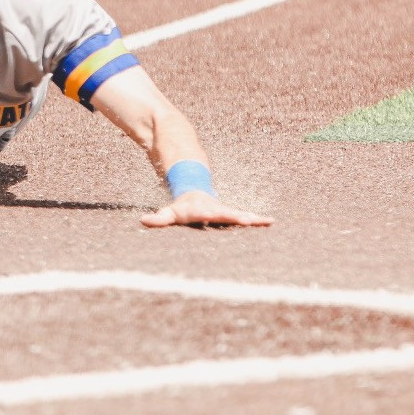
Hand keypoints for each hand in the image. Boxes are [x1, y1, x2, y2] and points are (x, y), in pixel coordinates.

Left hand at [142, 191, 273, 228]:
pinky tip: (270, 222)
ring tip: (268, 221)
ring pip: (241, 215)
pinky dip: (258, 220)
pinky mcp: (232, 214)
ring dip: (253, 219)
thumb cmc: (181, 208)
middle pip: (228, 214)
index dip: (212, 214)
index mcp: (202, 210)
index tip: (217, 215)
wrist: (194, 192)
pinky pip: (246, 218)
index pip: (208, 213)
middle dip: (238, 217)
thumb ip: (158, 218)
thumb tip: (143, 220)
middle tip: (249, 220)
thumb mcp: (169, 213)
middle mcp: (216, 209)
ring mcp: (226, 211)